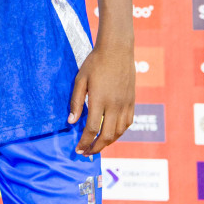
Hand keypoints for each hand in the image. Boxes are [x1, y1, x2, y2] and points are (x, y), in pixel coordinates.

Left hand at [68, 36, 135, 153]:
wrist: (117, 50)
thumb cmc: (95, 63)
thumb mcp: (80, 79)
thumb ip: (76, 102)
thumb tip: (71, 121)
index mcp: (100, 100)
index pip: (92, 128)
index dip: (85, 142)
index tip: (78, 150)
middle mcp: (115, 105)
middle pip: (107, 135)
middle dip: (96, 147)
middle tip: (86, 153)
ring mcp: (126, 105)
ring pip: (119, 132)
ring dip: (108, 142)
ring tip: (97, 145)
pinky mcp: (132, 102)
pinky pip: (127, 124)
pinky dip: (119, 133)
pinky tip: (111, 134)